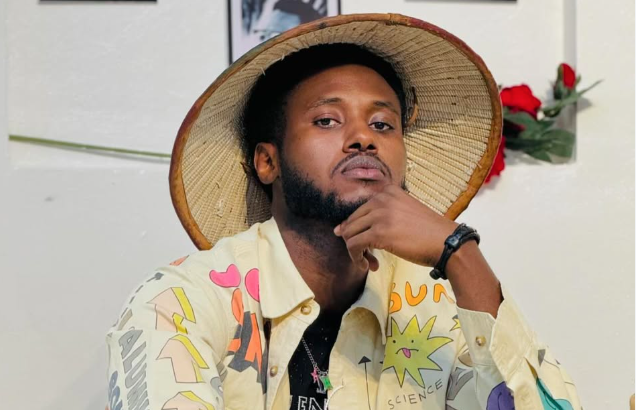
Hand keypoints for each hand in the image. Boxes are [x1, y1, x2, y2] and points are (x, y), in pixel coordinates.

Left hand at [334, 184, 458, 271]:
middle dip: (356, 242)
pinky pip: (354, 246)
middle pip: (351, 223)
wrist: (447, 242)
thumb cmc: (428, 233)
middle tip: (369, 257)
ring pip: (349, 234)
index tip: (369, 245)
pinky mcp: (378, 233)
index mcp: (387, 191)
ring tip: (370, 263)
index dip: (360, 231)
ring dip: (356, 253)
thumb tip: (340, 229)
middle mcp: (381, 199)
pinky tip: (370, 266)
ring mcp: (379, 215)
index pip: (359, 211)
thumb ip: (380, 216)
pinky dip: (357, 258)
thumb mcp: (404, 212)